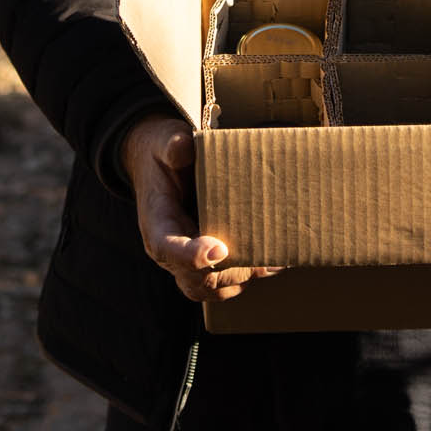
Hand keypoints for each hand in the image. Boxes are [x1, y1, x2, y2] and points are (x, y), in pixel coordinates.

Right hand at [121, 113, 277, 302]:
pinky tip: (272, 262)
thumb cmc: (163, 154)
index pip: (167, 249)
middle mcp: (168, 251)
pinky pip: (221, 284)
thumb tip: (185, 147)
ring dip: (242, 278)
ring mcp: (185, 262)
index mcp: (156, 224)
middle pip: (195, 279)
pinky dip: (246, 278)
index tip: (220, 248)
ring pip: (211, 288)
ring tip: (273, 262)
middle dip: (230, 271)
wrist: (158, 165)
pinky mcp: (203, 262)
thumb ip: (173, 146)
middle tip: (262, 258)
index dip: (192, 256)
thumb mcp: (163, 143)